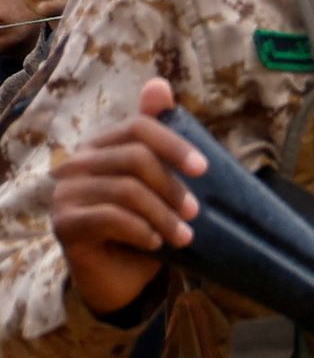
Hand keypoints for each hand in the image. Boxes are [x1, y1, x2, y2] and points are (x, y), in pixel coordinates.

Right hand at [51, 78, 205, 315]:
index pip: (139, 128)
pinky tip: (156, 244)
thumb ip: (161, 136)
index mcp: (102, 145)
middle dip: (172, 186)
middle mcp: (78, 164)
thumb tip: (158, 83)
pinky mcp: (64, 225)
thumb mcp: (162, 181)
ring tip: (184, 236)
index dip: (174, 144)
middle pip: (134, 158)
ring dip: (163, 216)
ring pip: (126, 191)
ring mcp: (66, 194)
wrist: (121, 275)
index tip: (204, 168)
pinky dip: (140, 230)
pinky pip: (109, 218)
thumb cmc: (146, 221)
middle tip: (196, 212)